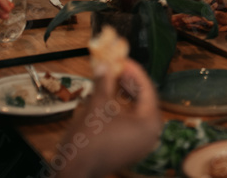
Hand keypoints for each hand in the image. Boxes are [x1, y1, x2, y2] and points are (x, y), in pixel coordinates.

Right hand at [57, 59, 161, 177]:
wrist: (74, 169)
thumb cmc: (89, 139)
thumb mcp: (97, 104)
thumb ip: (104, 82)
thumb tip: (104, 64)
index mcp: (150, 123)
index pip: (147, 89)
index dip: (134, 71)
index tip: (123, 59)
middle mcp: (151, 134)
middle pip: (144, 99)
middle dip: (130, 82)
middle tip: (117, 67)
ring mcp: (142, 143)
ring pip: (138, 111)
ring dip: (126, 94)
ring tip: (113, 79)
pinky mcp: (132, 148)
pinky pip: (132, 122)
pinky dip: (124, 109)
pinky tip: (112, 97)